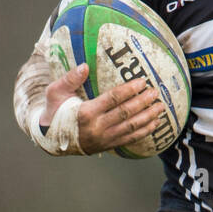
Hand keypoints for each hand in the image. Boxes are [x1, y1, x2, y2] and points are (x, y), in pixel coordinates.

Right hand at [40, 63, 164, 155]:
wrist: (52, 138)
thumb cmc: (55, 110)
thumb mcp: (55, 92)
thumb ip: (70, 78)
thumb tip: (85, 66)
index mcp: (85, 112)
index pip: (112, 99)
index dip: (129, 90)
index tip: (142, 81)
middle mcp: (97, 127)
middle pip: (126, 113)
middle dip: (143, 102)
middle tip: (155, 92)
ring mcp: (104, 138)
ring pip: (131, 127)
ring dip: (148, 117)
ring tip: (160, 107)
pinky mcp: (108, 145)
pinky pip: (130, 139)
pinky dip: (144, 131)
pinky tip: (155, 123)